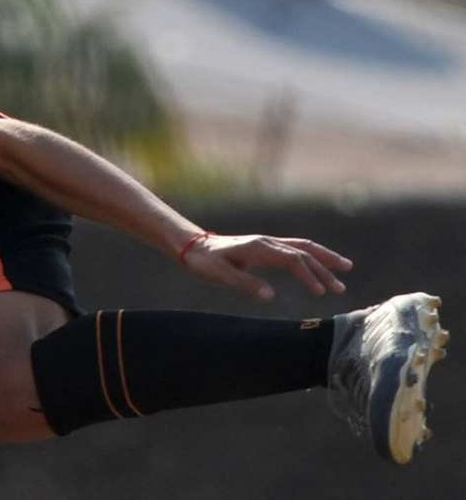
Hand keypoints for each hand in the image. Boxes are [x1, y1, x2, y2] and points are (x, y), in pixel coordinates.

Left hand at [180, 232, 352, 301]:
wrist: (193, 247)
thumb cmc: (204, 262)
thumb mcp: (219, 274)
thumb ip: (244, 283)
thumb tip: (270, 295)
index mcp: (260, 248)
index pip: (293, 259)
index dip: (309, 275)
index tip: (320, 292)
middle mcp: (267, 242)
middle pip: (304, 251)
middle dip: (325, 266)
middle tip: (341, 286)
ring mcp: (267, 244)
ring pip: (303, 247)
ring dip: (324, 258)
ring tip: (345, 269)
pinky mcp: (266, 249)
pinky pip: (295, 250)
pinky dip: (311, 257)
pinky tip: (319, 267)